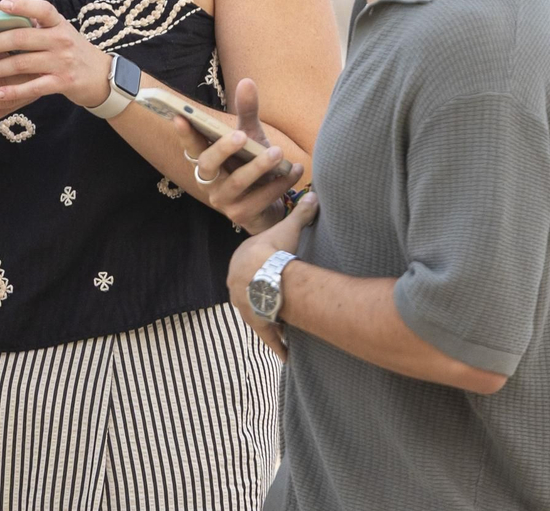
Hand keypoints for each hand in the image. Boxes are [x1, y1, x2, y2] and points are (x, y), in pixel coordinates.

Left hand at [0, 0, 112, 107]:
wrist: (102, 77)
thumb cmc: (72, 52)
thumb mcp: (60, 34)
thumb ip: (37, 29)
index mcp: (59, 24)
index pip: (42, 9)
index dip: (22, 5)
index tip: (1, 6)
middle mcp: (61, 40)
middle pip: (22, 38)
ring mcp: (63, 62)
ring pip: (21, 64)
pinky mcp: (63, 83)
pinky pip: (33, 87)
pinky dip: (12, 90)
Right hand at [177, 78, 303, 233]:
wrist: (270, 207)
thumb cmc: (256, 166)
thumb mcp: (253, 137)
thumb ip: (248, 112)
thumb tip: (247, 81)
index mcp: (207, 160)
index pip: (191, 145)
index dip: (185, 132)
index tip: (180, 116)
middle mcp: (209, 181)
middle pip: (206, 165)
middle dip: (223, 149)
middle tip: (243, 135)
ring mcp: (223, 201)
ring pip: (236, 183)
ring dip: (258, 167)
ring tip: (279, 152)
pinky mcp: (241, 216)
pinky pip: (258, 199)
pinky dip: (278, 183)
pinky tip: (294, 170)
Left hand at [227, 191, 318, 359]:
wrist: (268, 274)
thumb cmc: (275, 250)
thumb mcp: (288, 228)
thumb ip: (300, 212)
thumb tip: (314, 194)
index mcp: (240, 262)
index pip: (251, 267)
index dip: (265, 270)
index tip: (276, 273)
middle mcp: (236, 284)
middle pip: (252, 290)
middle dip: (265, 295)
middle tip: (282, 299)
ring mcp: (243, 305)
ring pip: (258, 312)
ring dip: (269, 318)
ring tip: (285, 326)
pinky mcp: (255, 321)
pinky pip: (267, 334)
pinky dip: (277, 344)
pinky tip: (286, 356)